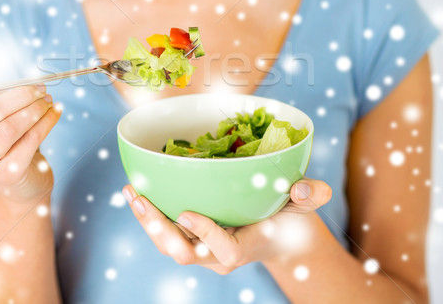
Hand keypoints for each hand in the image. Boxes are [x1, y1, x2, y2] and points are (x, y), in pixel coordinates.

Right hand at [0, 61, 61, 203]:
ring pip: (10, 128)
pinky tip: (54, 112)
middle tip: (38, 88)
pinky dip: (46, 122)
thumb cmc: (0, 137)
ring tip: (47, 99)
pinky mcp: (6, 176)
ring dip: (35, 109)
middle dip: (19, 95)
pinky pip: (30, 141)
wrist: (20, 178)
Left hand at [123, 177, 331, 274]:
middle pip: (183, 252)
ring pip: (168, 245)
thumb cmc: (289, 219)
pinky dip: (148, 214)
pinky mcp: (190, 239)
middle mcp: (217, 254)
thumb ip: (311, 195)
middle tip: (142, 200)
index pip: (225, 250)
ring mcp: (201, 249)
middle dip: (159, 230)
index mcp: (245, 247)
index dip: (206, 234)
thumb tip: (307, 188)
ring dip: (146, 220)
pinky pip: (164, 233)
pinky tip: (136, 190)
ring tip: (131, 191)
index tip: (187, 212)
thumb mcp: (304, 206)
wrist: (275, 236)